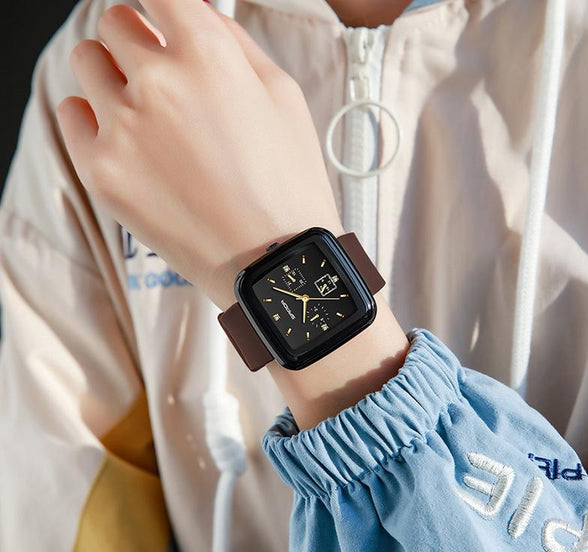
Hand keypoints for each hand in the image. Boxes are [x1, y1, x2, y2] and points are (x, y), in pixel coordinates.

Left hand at [56, 0, 343, 308]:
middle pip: (115, 22)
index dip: (163, 4)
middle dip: (138, 40)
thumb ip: (233, 40)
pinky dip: (91, 116)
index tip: (163, 19)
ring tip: (146, 111)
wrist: (273, 261)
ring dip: (112, 73)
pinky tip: (124, 138)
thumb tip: (195, 11)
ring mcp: (123, 129)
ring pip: (88, 62)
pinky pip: (70, 115)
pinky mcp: (102, 172)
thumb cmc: (287, 185)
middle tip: (162, 74)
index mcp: (209, 56)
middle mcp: (158, 84)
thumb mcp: (283, 97)